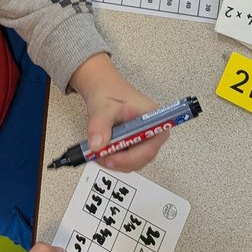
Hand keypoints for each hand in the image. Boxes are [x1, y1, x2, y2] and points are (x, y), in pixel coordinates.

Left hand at [69, 53, 167, 173]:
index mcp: (155, 121)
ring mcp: (145, 140)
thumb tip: (97, 145)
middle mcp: (154, 133)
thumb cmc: (110, 92)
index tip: (109, 157)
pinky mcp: (136, 145)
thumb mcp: (103, 106)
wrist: (105, 88)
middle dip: (118, 161)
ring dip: (114, 160)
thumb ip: (99, 124)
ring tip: (98, 149)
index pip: (148, 150)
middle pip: (140, 160)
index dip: (128, 158)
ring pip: (132, 163)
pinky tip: (102, 149)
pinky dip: (113, 158)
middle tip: (98, 154)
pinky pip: (126, 160)